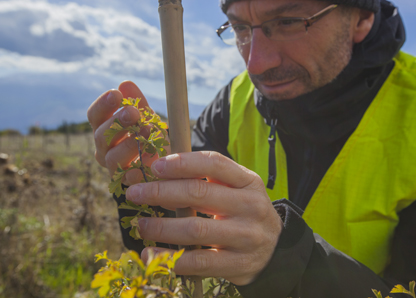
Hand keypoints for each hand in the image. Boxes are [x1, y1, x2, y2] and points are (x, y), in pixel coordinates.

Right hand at [87, 81, 169, 184]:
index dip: (103, 105)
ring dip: (130, 144)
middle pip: (101, 136)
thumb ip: (137, 102)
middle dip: (117, 123)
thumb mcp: (146, 117)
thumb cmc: (148, 135)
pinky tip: (151, 156)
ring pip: (113, 157)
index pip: (94, 116)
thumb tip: (125, 84)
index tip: (116, 93)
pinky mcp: (126, 183)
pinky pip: (129, 178)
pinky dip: (139, 167)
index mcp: (104, 128)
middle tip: (133, 112)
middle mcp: (104, 148)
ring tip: (147, 131)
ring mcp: (113, 167)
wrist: (162, 163)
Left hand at [126, 151, 282, 284]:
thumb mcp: (237, 189)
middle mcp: (251, 206)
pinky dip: (171, 258)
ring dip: (161, 227)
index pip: (214, 164)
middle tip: (135, 193)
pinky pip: (199, 262)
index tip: (155, 166)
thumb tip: (160, 172)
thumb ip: (208, 179)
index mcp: (248, 181)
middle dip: (161, 192)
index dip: (182, 162)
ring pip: (196, 229)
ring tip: (141, 225)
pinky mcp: (237, 264)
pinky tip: (151, 254)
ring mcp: (246, 236)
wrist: (274, 247)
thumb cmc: (244, 211)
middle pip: (199, 194)